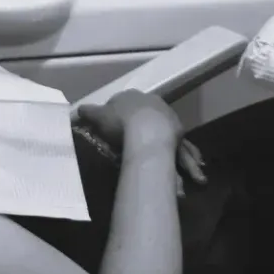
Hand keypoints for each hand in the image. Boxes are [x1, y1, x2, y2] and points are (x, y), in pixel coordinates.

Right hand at [75, 90, 207, 194]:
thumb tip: (77, 110)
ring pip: (171, 137)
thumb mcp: (98, 115)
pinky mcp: (179, 138)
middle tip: (142, 145)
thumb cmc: (119, 120)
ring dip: (175, 152)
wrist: (144, 128)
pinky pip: (184, 153)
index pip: (128, 105)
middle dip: (147, 130)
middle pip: (151, 119)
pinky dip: (190, 163)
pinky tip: (195, 175)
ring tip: (179, 169)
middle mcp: (156, 107)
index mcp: (136, 98)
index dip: (121, 116)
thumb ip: (88, 112)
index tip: (117, 128)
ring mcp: (170, 122)